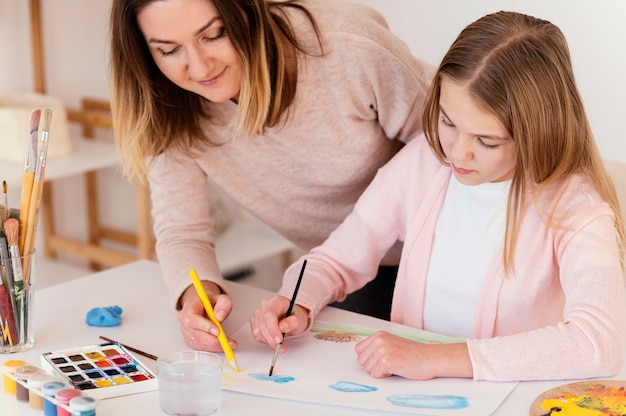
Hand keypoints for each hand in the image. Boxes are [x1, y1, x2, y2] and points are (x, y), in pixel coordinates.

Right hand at [177, 283, 237, 351]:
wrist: (202, 306)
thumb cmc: (209, 302)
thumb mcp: (220, 298)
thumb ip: (223, 304)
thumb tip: (220, 316)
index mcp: (189, 308)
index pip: (192, 319)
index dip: (204, 326)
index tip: (217, 331)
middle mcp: (185, 321)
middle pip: (196, 335)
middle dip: (214, 340)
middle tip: (228, 342)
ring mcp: (186, 333)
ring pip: (199, 343)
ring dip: (216, 346)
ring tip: (230, 343)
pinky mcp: (191, 341)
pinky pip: (201, 348)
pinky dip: (213, 348)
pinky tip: (222, 344)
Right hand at [249, 295, 309, 352]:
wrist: (292, 317)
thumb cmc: (295, 316)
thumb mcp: (300, 319)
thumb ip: (293, 322)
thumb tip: (283, 327)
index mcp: (277, 301)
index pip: (269, 314)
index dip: (273, 329)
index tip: (279, 340)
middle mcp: (265, 305)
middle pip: (263, 325)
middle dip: (272, 339)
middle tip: (281, 346)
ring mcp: (258, 313)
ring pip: (258, 331)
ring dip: (269, 341)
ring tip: (279, 343)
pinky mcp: (255, 321)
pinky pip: (256, 335)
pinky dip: (265, 340)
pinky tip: (273, 338)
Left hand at [355, 331, 472, 379]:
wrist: (431, 358)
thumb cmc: (414, 354)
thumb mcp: (392, 344)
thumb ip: (377, 347)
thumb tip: (362, 358)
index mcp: (379, 335)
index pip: (358, 350)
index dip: (369, 358)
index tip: (383, 359)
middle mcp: (379, 340)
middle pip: (361, 361)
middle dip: (373, 366)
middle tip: (391, 363)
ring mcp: (382, 349)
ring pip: (367, 369)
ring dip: (380, 371)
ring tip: (395, 365)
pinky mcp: (386, 360)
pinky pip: (375, 374)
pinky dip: (385, 375)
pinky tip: (397, 369)